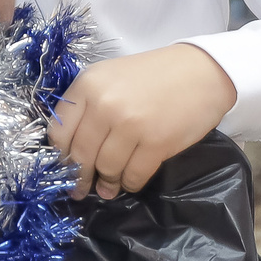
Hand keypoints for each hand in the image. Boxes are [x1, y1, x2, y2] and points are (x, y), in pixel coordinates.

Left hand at [48, 43, 238, 200]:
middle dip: (80, 177)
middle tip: (81, 189)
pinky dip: (130, 184)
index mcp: (88, 85)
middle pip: (81, 154)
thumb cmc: (153, 74)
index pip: (59, 131)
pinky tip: (130, 183)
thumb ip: (87, 105)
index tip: (65, 166)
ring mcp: (130, 125)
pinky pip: (134, 175)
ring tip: (107, 189)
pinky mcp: (156, 143)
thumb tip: (71, 147)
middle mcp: (104, 105)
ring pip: (107, 167)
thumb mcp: (110, 77)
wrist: (200, 71)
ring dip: (106, 183)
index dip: (60, 154)